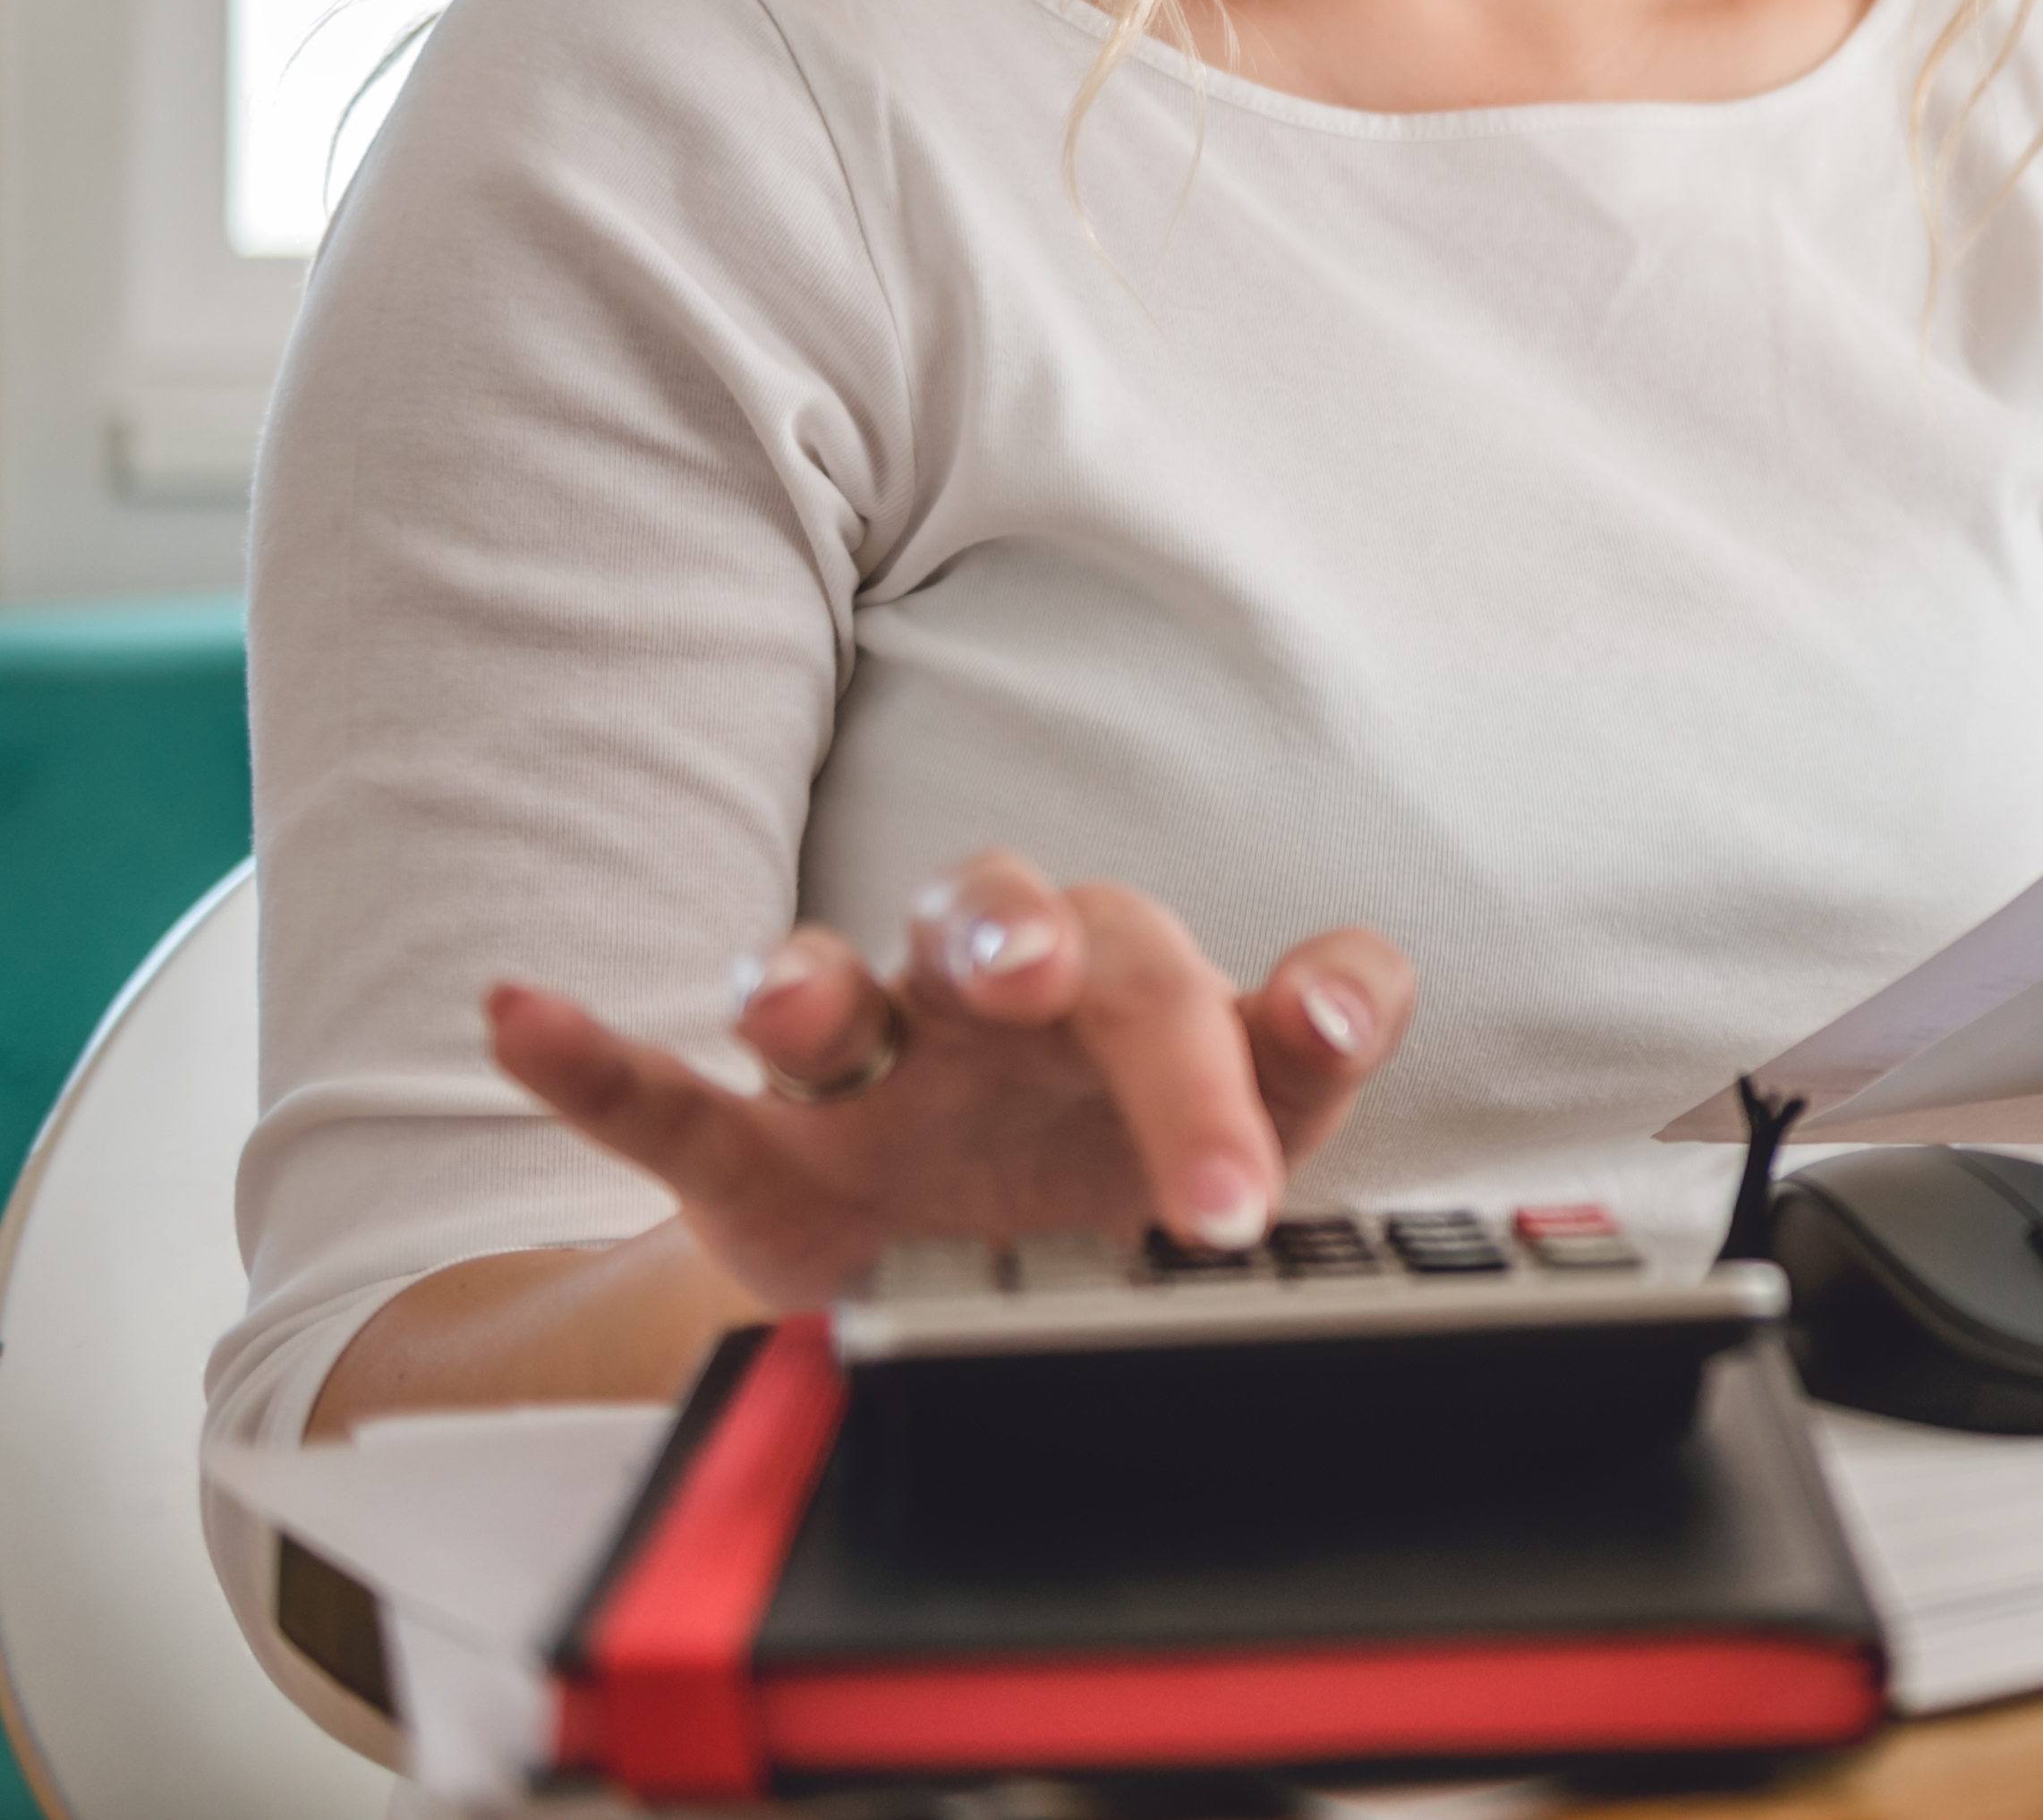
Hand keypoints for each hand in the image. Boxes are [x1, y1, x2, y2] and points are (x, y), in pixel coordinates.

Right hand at [483, 849, 1415, 1311]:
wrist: (993, 1291)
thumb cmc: (1129, 1174)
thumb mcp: (1250, 1139)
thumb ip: (1303, 1064)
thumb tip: (1347, 1000)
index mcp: (1138, 997)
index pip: (1207, 972)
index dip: (1267, 1002)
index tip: (1325, 1050)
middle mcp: (1002, 1003)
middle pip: (1012, 925)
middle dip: (1024, 936)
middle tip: (1043, 983)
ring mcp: (876, 1073)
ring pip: (835, 987)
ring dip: (809, 983)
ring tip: (795, 1008)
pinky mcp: (759, 1152)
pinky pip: (662, 1099)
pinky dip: (588, 1061)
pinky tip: (522, 1015)